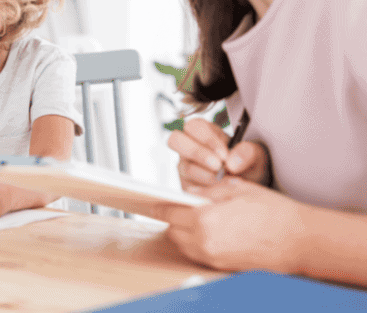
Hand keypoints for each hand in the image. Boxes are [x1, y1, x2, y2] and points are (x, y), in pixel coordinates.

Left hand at [153, 178, 308, 272]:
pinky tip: (208, 231)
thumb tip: (188, 194)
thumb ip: (206, 192)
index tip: (155, 203)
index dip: (161, 207)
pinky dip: (196, 243)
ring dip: (183, 232)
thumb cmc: (272, 210)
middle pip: (174, 232)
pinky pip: (198, 254)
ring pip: (184, 246)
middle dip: (173, 219)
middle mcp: (205, 243)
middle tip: (179, 207)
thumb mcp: (235, 189)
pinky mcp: (223, 267)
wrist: (300, 240)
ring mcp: (214, 258)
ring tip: (194, 218)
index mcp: (205, 220)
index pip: (170, 214)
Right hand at [168, 118, 270, 187]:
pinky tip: (221, 194)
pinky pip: (188, 188)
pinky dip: (206, 191)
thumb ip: (247, 152)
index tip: (224, 155)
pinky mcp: (186, 186)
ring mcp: (185, 166)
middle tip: (218, 166)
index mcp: (203, 131)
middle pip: (175, 140)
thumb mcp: (255, 155)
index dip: (207, 140)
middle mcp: (189, 146)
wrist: (249, 186)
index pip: (194, 127)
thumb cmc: (248, 164)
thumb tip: (231, 163)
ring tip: (226, 182)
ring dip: (206, 175)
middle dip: (197, 153)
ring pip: (184, 167)